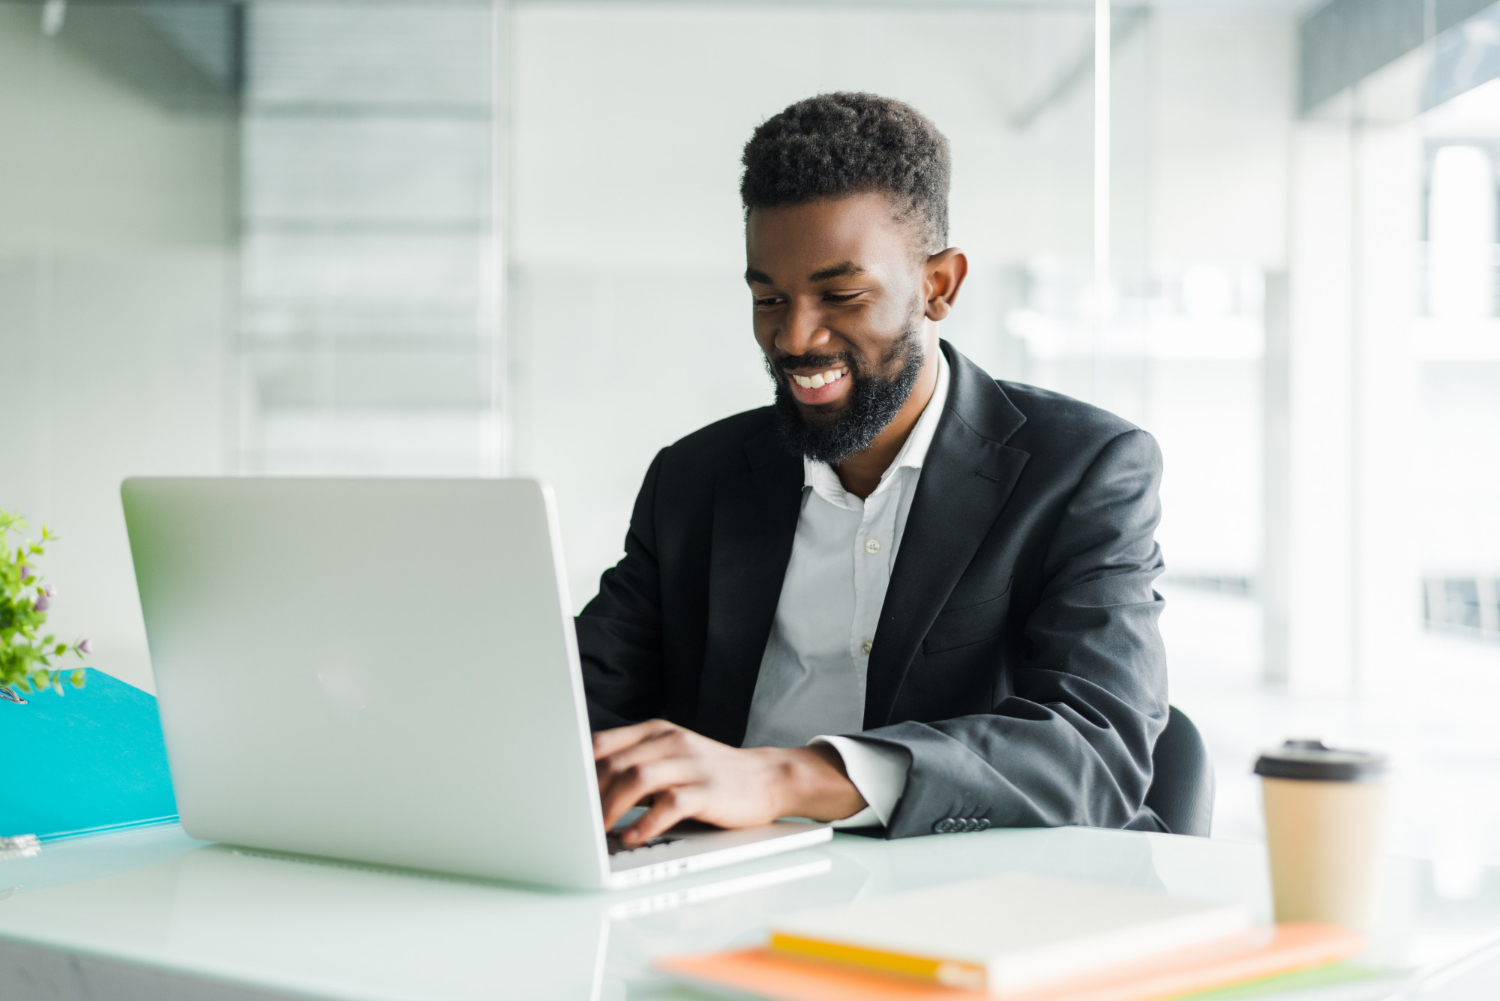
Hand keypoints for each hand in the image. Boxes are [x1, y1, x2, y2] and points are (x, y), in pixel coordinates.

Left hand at [593, 719, 867, 843]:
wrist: (767, 778)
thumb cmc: (711, 772)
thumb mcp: (671, 756)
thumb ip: (635, 762)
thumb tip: (586, 787)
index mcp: (656, 731)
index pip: (603, 743)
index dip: (576, 768)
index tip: (560, 793)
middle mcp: (671, 742)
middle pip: (615, 762)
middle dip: (588, 794)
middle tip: (573, 821)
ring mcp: (690, 764)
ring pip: (637, 778)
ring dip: (611, 807)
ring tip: (597, 831)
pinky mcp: (708, 789)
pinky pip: (670, 804)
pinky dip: (646, 822)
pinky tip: (634, 836)